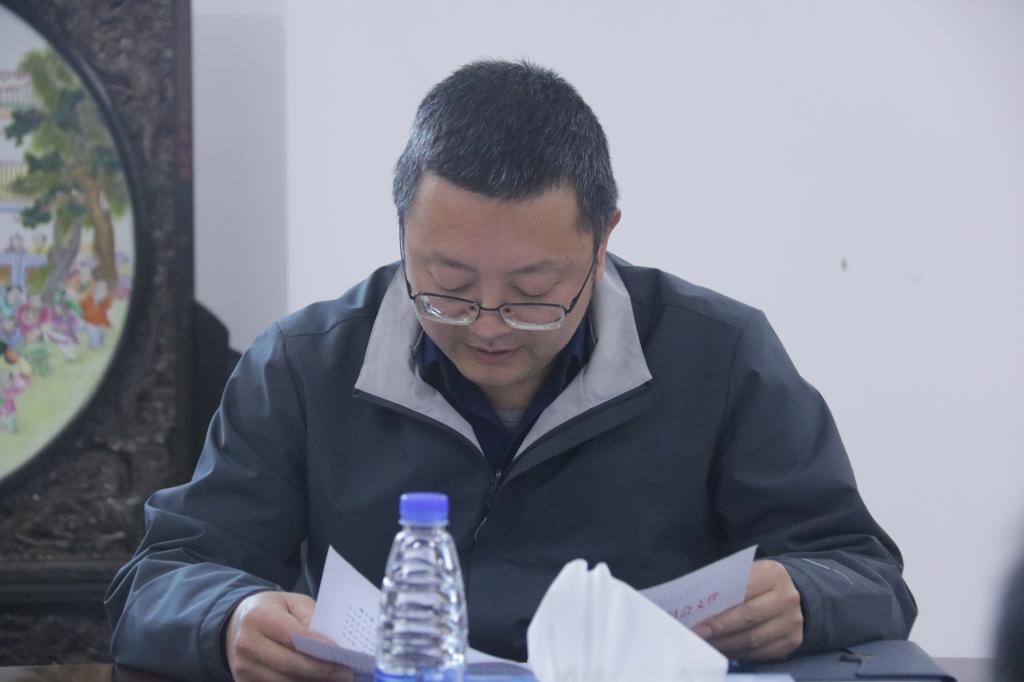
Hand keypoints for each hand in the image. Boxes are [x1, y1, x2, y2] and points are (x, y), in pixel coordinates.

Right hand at [225, 591, 352, 681]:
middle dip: (321, 671)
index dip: (318, 647)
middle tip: (346, 673)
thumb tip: (332, 642)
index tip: (341, 654)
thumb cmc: (272, 610)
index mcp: (259, 617)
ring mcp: (243, 668)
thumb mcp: (292, 602)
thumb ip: (311, 618)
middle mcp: (247, 644)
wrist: (237, 624)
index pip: (292, 636)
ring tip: (336, 679)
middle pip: (290, 664)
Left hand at [693, 560, 802, 660]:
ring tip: (708, 643)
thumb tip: (700, 604)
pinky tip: (724, 649)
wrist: (787, 595)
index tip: (699, 619)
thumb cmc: (757, 583)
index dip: (721, 607)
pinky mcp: (793, 641)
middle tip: (700, 634)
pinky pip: (761, 652)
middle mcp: (787, 598)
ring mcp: (792, 621)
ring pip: (754, 639)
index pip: (744, 590)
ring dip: (727, 643)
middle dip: (721, 627)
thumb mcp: (746, 574)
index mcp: (773, 574)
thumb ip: (728, 585)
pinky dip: (739, 652)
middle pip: (749, 616)